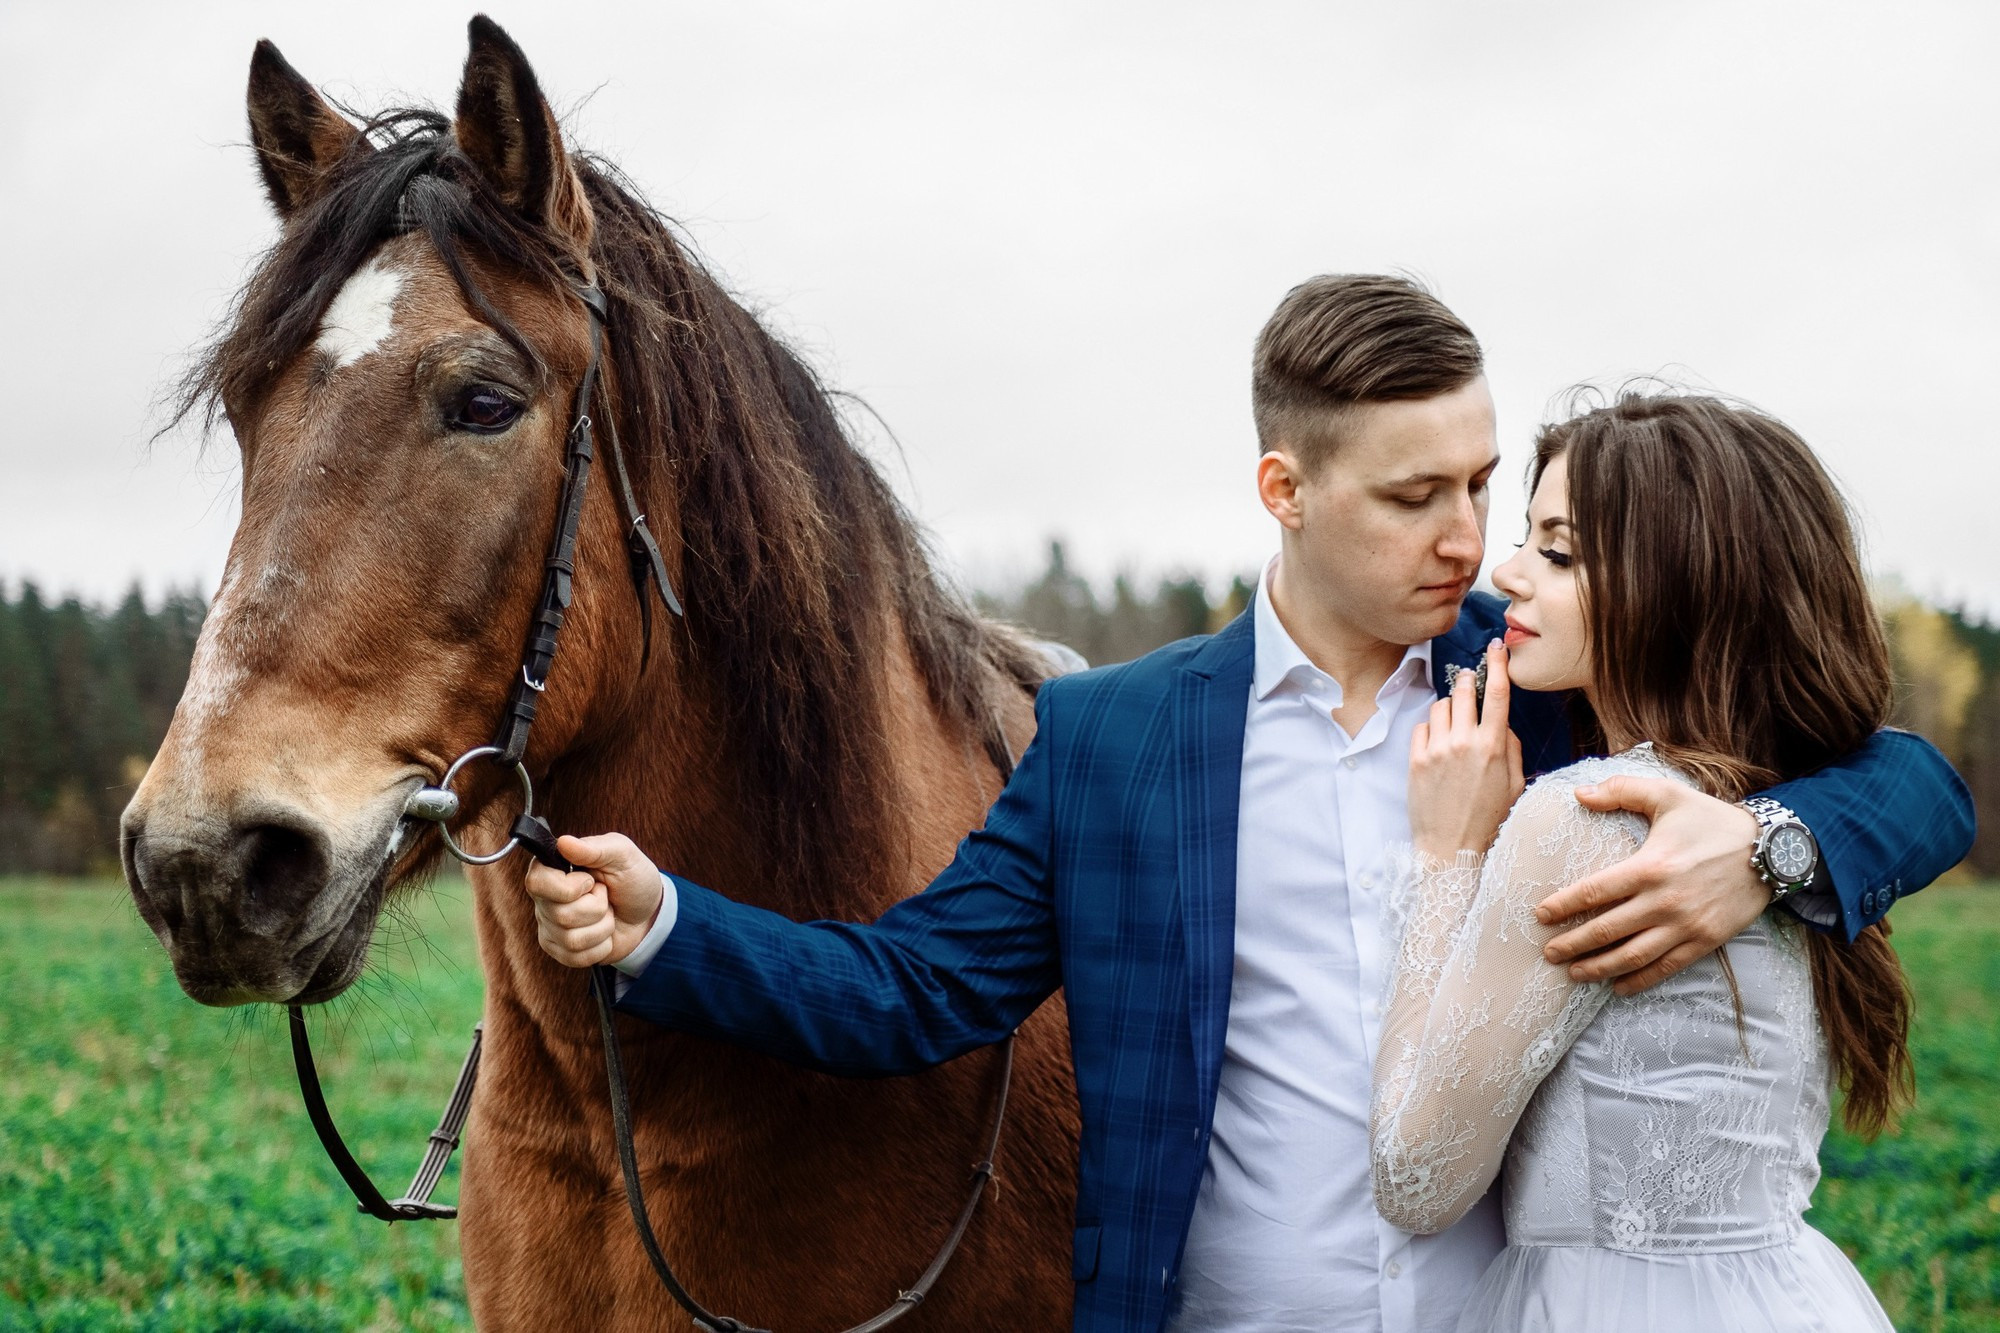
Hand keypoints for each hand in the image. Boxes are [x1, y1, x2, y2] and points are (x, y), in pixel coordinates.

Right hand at [521, 832, 664, 967]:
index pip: (537, 883)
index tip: (590, 881)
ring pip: (571, 939)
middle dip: (597, 907)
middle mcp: (544, 899)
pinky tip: (604, 933)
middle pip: (560, 915)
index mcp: (552, 868)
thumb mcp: (622, 854)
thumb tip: (563, 842)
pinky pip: (577, 958)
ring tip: (607, 913)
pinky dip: (601, 946)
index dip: (569, 887)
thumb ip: (594, 848)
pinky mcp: (561, 951)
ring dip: (602, 927)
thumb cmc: (632, 878)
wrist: (647, 912)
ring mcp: (550, 927)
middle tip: (605, 895)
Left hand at [1408, 639, 1524, 861]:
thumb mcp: (1514, 785)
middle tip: (1469, 685)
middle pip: (1463, 691)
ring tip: (1454, 726)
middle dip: (1467, 682)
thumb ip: (1511, 748)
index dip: (1498, 665)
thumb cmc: (1488, 820)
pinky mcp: (1415, 760)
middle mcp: (1464, 743)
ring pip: (1440, 706)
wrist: (1452, 849)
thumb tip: (1501, 723)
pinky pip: (1422, 726)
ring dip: (1449, 708)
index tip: (1497, 647)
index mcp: (1493, 747)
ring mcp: (1437, 750)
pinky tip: (1437, 745)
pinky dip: (1430, 729)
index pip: (1497, 694)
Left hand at [1533, 778, 1766, 995]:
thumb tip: (1578, 794)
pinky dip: (1639, 980)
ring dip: (1599, 968)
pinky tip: (1617, 987)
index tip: (1539, 916)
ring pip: (1632, 956)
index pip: (1594, 891)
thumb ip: (1621, 790)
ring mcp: (1685, 926)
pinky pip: (1666, 968)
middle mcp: (1664, 901)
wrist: (1771, 850)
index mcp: (1649, 866)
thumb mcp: (1667, 795)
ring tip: (1573, 974)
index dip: (1563, 906)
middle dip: (1572, 945)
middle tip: (1547, 953)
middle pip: (1606, 930)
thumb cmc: (1712, 820)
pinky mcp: (1704, 941)